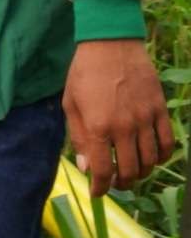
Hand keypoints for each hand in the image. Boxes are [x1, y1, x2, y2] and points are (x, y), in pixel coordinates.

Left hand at [64, 38, 176, 191]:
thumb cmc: (84, 73)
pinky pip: (167, 144)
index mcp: (98, 126)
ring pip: (150, 161)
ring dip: (141, 173)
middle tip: (116, 184)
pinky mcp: (160, 111)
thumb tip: (85, 167)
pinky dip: (161, 157)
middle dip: (122, 184)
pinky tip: (152, 158)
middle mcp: (124, 127)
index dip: (101, 187)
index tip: (98, 193)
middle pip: (130, 170)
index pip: (103, 170)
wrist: (111, 45)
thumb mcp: (71, 104)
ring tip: (132, 173)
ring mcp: (145, 119)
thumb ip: (79, 137)